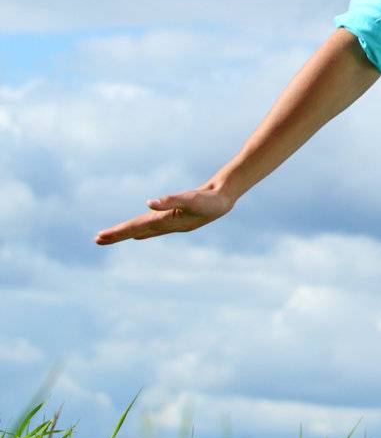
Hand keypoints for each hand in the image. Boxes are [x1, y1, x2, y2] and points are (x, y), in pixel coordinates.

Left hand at [95, 183, 234, 244]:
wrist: (226, 198)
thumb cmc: (211, 199)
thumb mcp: (191, 198)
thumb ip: (171, 200)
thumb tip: (149, 203)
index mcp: (166, 221)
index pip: (136, 227)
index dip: (118, 232)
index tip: (99, 237)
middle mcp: (166, 224)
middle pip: (137, 230)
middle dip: (117, 235)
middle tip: (97, 240)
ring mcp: (171, 223)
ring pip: (144, 230)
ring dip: (127, 233)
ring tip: (111, 238)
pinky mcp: (176, 218)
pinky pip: (153, 227)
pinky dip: (142, 231)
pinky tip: (139, 234)